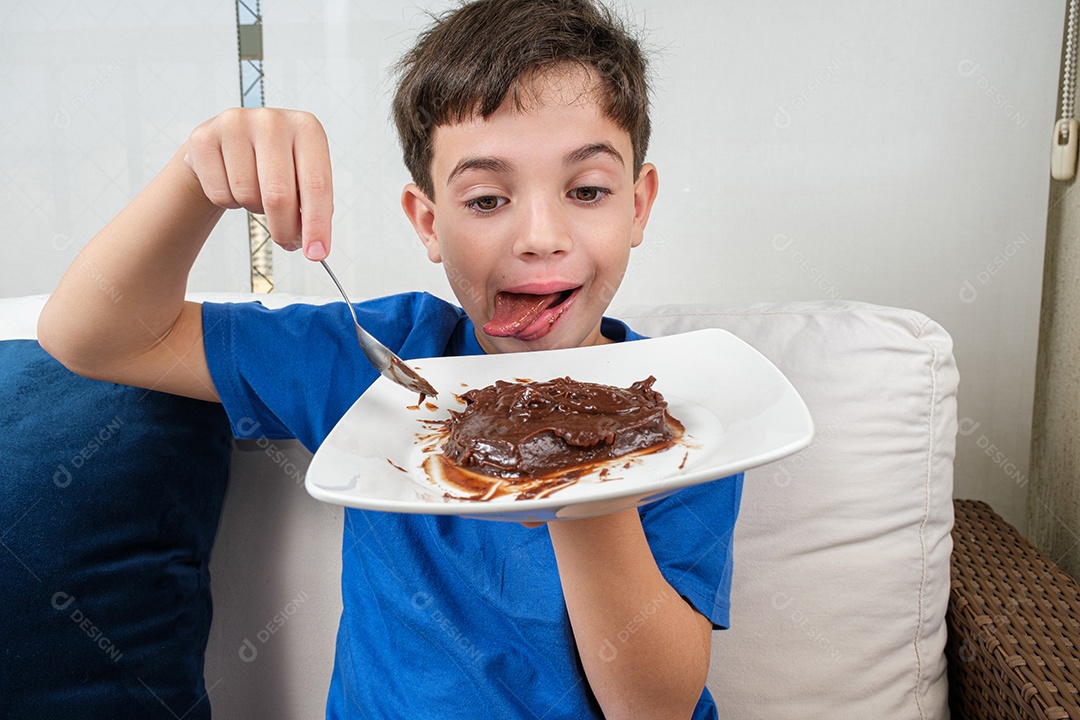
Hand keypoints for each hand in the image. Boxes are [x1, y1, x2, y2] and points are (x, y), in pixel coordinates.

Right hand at [182, 108, 332, 259]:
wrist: (229, 145)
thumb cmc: (276, 167)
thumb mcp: (302, 180)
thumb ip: (313, 210)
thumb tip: (315, 246)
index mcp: (307, 128)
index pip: (316, 185)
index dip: (317, 225)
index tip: (317, 254)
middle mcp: (272, 121)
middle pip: (279, 195)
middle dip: (284, 229)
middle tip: (286, 243)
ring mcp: (235, 124)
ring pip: (247, 195)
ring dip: (254, 208)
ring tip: (256, 193)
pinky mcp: (204, 137)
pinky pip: (219, 194)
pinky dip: (228, 202)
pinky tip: (232, 184)